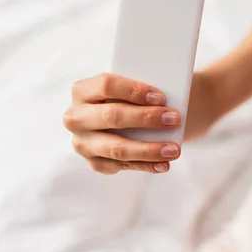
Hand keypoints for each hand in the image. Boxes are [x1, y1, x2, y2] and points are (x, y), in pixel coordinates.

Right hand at [63, 73, 181, 174]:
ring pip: (116, 148)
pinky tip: (163, 164)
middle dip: (146, 118)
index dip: (134, 91)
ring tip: (173, 150)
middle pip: (112, 116)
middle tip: (174, 120)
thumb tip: (169, 100)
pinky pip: (120, 166)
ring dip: (148, 149)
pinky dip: (145, 166)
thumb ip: (141, 91)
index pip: (106, 85)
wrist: (120, 121)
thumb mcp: (130, 90)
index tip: (161, 97)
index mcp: (83, 91)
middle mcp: (76, 117)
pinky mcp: (93, 161)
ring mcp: (82, 142)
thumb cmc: (130, 100)